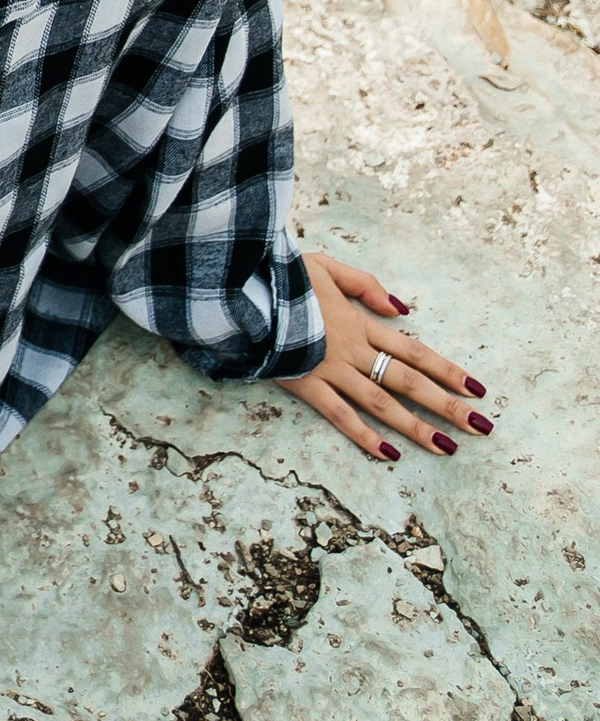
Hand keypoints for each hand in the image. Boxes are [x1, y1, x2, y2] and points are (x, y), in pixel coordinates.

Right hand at [279, 246, 493, 464]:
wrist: (239, 287)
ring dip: (416, 426)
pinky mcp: (305, 385)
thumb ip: (365, 285)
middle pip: (408, 381)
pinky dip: (365, 435)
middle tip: (482, 428)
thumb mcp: (326, 265)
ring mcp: (330, 369)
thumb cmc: (281, 274)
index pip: (414, 351)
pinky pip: (340, 415)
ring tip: (447, 448)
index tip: (478, 390)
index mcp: (359, 322)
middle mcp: (353, 349)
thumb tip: (403, 310)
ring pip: (381, 403)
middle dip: (448, 406)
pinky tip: (390, 454)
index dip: (448, 370)